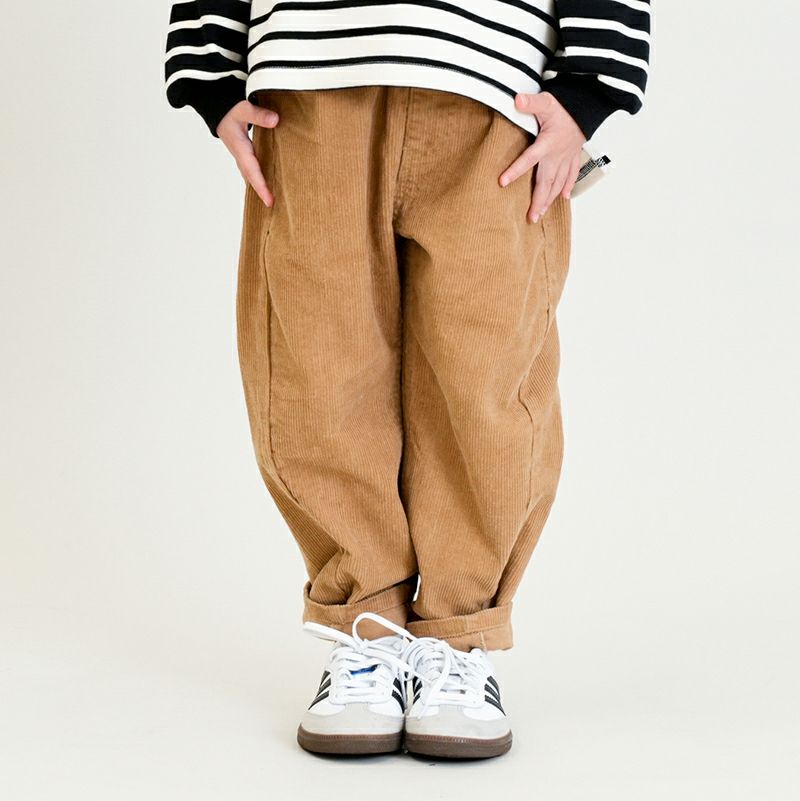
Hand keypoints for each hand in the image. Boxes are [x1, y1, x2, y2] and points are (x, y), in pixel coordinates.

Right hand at [217, 100, 279, 206]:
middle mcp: (240, 156)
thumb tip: (275, 121)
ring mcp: (241, 157)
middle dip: (261, 192)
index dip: (261, 187)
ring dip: (259, 187)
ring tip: (271, 200)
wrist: (217, 110)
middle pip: (252, 178)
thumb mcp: (243, 109)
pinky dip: (258, 179)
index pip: (253, 171)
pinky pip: (252, 170)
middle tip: (272, 205)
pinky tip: (267, 183)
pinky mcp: (244, 154)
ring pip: (251, 176)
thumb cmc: (229, 110)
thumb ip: (258, 115)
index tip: (269, 200)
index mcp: (241, 149)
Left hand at [499, 92, 585, 221]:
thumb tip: (517, 100)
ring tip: (541, 214)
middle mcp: (557, 155)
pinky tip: (563, 198)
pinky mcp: (573, 157)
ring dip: (549, 199)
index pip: (529, 158)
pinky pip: (571, 175)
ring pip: (558, 183)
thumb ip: (531, 102)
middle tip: (532, 217)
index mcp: (548, 143)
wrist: (588, 107)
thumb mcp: (546, 101)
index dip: (516, 170)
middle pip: (546, 182)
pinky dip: (567, 187)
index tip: (502, 182)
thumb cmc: (565, 106)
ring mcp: (567, 158)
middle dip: (539, 201)